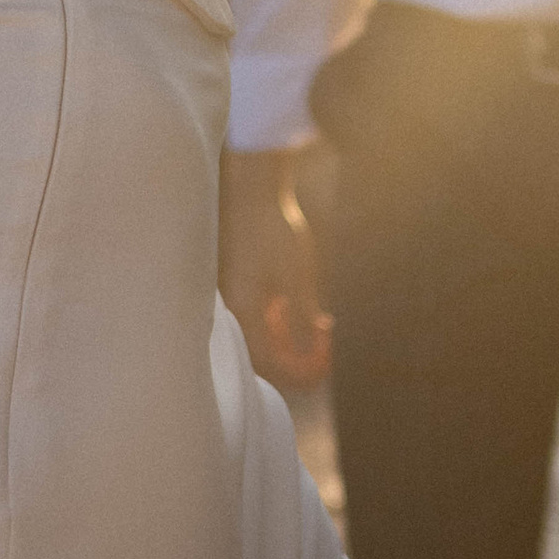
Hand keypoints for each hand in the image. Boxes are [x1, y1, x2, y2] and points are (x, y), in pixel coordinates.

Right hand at [220, 147, 331, 388]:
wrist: (254, 190)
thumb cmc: (275, 229)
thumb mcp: (298, 276)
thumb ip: (303, 317)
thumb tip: (311, 346)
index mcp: (243, 312)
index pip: (272, 364)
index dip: (303, 367)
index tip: (328, 351)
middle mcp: (230, 311)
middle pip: (262, 358)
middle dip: (297, 359)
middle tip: (325, 348)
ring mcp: (230, 299)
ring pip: (257, 341)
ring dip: (287, 342)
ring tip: (315, 327)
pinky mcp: (234, 287)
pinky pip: (252, 321)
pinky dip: (274, 324)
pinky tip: (289, 308)